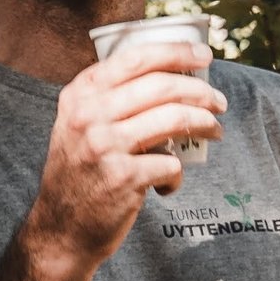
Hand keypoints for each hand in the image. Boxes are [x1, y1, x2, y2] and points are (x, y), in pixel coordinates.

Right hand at [28, 49, 225, 274]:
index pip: (135, 58)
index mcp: (80, 95)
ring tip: (214, 130)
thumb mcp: (78, 125)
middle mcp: (89, 116)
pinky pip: (172, 165)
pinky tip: (167, 182)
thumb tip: (171, 74)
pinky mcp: (123, 178)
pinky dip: (177, 175)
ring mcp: (105, 146)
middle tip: (218, 101)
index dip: (176, 52)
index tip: (203, 56)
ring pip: (175, 119)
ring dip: (205, 123)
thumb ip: (108, 98)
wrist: (60, 228)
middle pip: (162, 86)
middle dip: (201, 91)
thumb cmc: (80, 172)